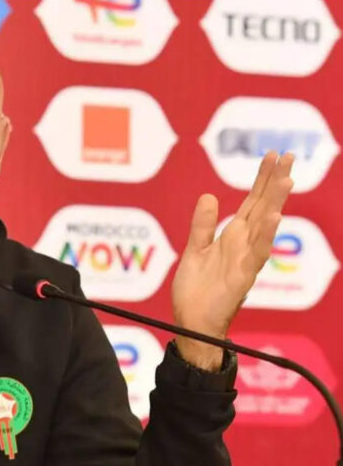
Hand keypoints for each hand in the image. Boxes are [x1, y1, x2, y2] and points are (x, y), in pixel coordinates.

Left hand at [171, 152, 293, 369]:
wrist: (191, 322)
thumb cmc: (195, 290)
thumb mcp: (194, 250)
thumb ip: (202, 226)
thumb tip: (209, 196)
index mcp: (233, 237)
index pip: (252, 203)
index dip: (262, 180)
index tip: (272, 156)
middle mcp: (244, 245)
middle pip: (263, 208)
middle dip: (274, 183)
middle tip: (287, 156)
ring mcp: (246, 260)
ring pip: (264, 227)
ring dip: (275, 204)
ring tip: (286, 180)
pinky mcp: (242, 277)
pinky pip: (256, 254)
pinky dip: (265, 236)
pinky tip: (273, 218)